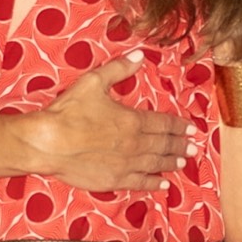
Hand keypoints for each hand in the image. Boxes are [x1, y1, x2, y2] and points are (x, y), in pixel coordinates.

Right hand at [27, 54, 190, 192]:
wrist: (47, 143)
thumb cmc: (68, 113)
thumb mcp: (93, 82)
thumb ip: (119, 69)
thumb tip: (139, 57)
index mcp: (132, 120)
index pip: (163, 123)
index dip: (179, 126)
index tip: (191, 129)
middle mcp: (135, 144)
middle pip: (164, 145)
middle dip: (181, 146)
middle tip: (194, 148)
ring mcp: (125, 164)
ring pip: (155, 164)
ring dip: (171, 163)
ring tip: (183, 163)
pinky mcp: (113, 180)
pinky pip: (140, 182)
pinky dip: (153, 183)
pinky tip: (163, 184)